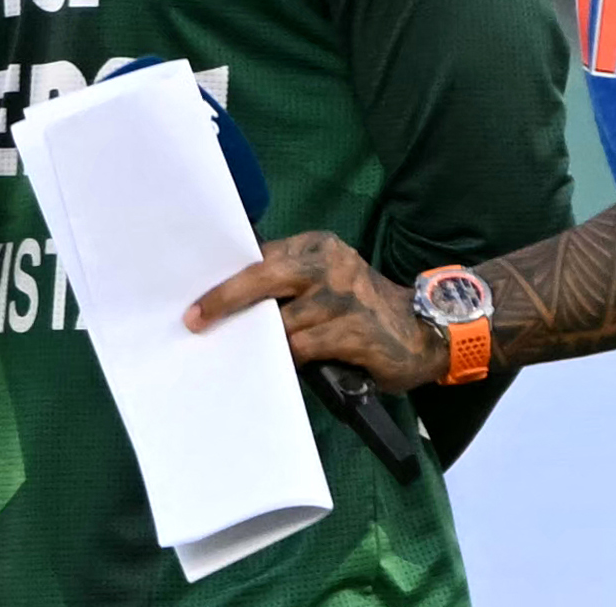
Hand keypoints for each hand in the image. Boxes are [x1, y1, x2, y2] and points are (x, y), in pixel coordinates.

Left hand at [185, 231, 447, 392]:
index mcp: (318, 247)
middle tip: (195, 320)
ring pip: (281, 323)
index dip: (226, 277)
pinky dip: (290, 360)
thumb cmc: (360, 310)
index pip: (262, 256)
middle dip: (225, 299)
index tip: (194, 296)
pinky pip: (304, 349)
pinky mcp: (353, 332)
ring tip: (249, 355)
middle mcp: (330, 265)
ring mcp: (343, 298)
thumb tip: (232, 300)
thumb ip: (289, 283)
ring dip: (262, 343)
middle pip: (263, 277)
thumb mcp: (327, 282)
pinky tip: (286, 368)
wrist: (422, 331)